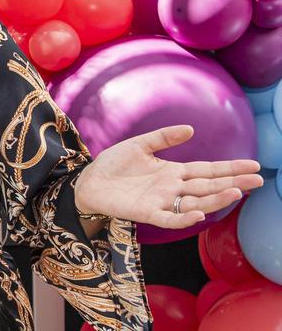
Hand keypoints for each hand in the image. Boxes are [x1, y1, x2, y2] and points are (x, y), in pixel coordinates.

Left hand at [75, 125, 263, 226]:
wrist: (88, 181)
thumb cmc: (113, 164)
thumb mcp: (139, 145)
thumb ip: (163, 137)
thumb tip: (191, 128)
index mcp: (173, 172)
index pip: (208, 170)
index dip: (229, 168)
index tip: (254, 166)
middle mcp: (173, 188)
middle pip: (209, 186)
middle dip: (233, 183)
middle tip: (258, 180)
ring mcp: (162, 202)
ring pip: (196, 202)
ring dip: (216, 199)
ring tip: (236, 192)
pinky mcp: (147, 213)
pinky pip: (170, 219)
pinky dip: (184, 218)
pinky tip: (199, 212)